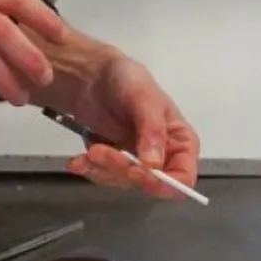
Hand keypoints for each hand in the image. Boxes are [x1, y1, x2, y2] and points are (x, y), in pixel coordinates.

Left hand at [62, 51, 201, 195]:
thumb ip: (152, 129)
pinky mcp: (114, 163)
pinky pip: (104, 177)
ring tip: (89, 150)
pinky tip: (77, 161)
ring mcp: (137, 162)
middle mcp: (163, 156)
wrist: (93, 76)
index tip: (136, 173)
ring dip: (103, 169)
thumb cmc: (127, 80)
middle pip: (149, 183)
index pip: (183, 177)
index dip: (163, 183)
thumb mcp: (143, 97)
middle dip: (123, 171)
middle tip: (99, 151)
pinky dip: (89, 170)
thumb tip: (154, 165)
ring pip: (124, 182)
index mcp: (180, 141)